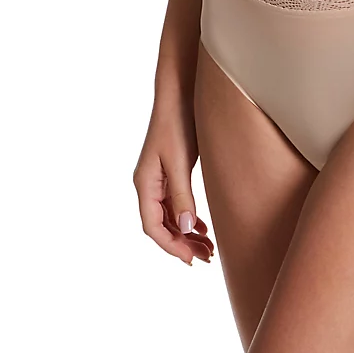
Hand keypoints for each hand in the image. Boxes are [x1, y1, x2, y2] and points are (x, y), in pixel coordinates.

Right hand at [133, 96, 214, 265]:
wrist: (180, 93)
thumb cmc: (178, 123)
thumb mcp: (180, 161)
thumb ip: (182, 194)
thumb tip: (185, 229)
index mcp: (145, 183)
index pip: (153, 226)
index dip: (171, 246)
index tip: (191, 260)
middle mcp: (148, 184)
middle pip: (162, 225)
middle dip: (182, 244)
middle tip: (207, 257)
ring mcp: (159, 178)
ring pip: (170, 215)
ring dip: (186, 233)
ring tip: (208, 247)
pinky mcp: (171, 170)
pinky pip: (176, 203)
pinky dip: (188, 217)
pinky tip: (202, 226)